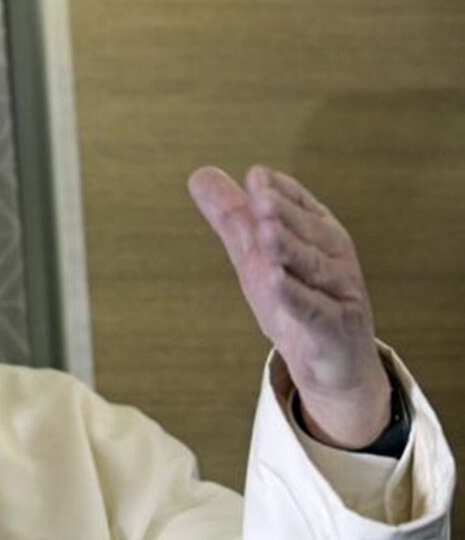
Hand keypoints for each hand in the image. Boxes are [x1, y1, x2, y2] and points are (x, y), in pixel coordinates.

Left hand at [188, 165, 390, 448]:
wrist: (332, 365)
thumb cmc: (296, 301)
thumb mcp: (257, 258)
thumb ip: (233, 218)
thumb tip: (199, 174)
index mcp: (319, 234)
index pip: (302, 206)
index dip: (281, 193)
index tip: (256, 177)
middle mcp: (335, 258)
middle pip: (309, 234)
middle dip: (285, 216)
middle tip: (260, 198)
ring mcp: (340, 294)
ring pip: (315, 268)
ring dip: (291, 250)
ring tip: (266, 233)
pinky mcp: (336, 329)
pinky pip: (315, 311)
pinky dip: (296, 297)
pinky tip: (275, 282)